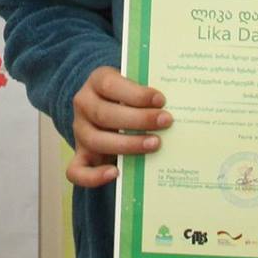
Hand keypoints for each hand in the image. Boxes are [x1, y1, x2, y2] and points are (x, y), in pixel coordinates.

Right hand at [66, 66, 170, 188]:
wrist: (107, 106)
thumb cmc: (129, 95)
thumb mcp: (134, 85)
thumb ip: (147, 93)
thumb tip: (180, 104)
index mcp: (97, 81)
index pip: (110, 84)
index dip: (135, 94)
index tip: (161, 100)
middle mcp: (84, 105)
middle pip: (104, 114)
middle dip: (139, 120)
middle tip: (166, 122)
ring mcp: (80, 131)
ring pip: (96, 140)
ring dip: (127, 145)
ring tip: (156, 144)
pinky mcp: (81, 155)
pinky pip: (77, 171)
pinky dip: (93, 176)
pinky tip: (116, 174)